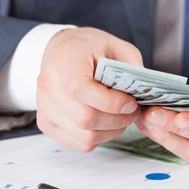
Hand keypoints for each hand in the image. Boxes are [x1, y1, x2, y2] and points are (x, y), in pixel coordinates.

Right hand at [36, 27, 142, 151]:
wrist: (62, 51)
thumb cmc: (88, 48)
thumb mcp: (115, 46)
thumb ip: (130, 65)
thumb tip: (144, 91)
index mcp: (64, 61)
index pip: (81, 90)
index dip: (111, 102)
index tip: (131, 103)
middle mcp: (49, 85)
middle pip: (84, 118)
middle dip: (117, 120)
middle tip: (132, 113)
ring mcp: (44, 107)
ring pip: (83, 135)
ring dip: (110, 132)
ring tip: (121, 119)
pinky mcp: (47, 123)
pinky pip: (77, 143)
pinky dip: (97, 138)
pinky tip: (105, 124)